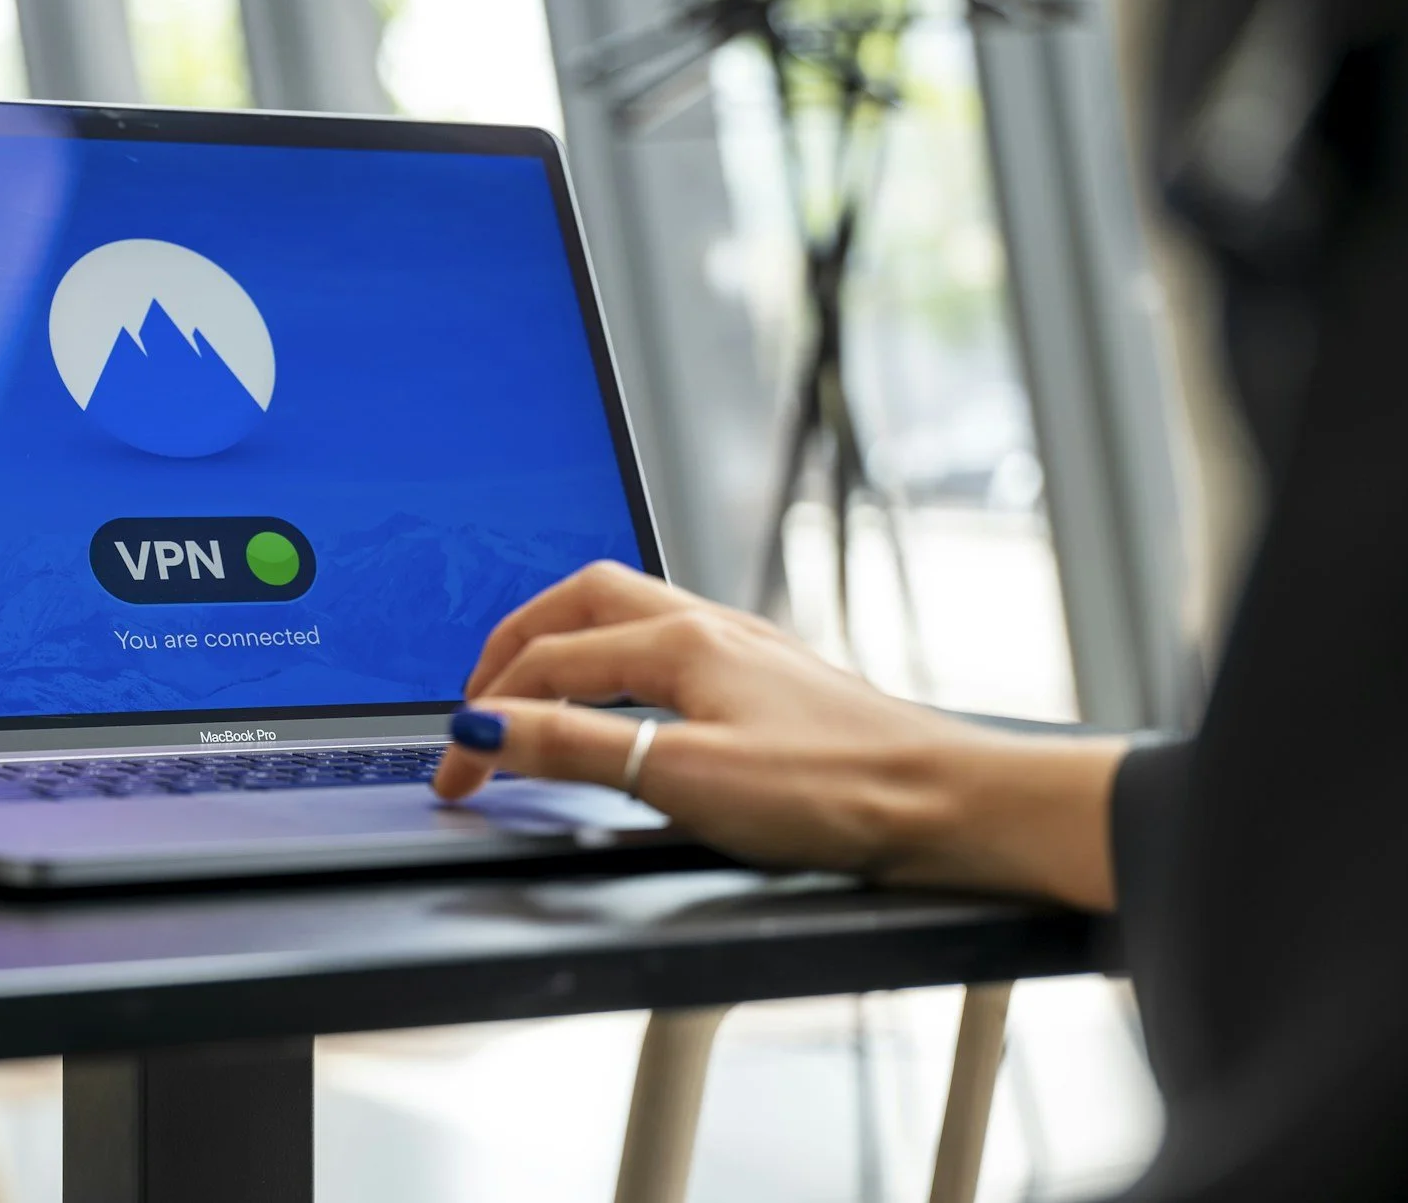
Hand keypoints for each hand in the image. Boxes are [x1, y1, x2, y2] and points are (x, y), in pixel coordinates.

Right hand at [432, 562, 1128, 909]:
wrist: (952, 805)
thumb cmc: (836, 792)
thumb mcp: (682, 777)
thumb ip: (575, 747)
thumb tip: (486, 725)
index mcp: (679, 640)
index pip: (547, 664)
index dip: (486, 717)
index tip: (455, 773)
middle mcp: (709, 626)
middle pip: (580, 602)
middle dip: (514, 642)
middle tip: (476, 697)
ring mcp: (746, 648)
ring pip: (627, 613)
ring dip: (565, 640)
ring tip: (533, 684)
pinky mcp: (773, 682)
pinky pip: (669, 642)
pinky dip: (617, 660)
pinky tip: (630, 699)